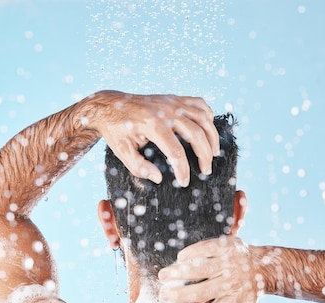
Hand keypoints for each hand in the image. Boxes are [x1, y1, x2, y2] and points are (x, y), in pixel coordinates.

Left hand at [91, 91, 219, 186]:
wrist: (110, 105)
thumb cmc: (116, 130)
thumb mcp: (122, 152)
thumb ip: (139, 167)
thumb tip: (158, 178)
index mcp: (153, 125)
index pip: (176, 151)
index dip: (183, 169)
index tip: (185, 182)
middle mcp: (166, 111)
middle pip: (196, 134)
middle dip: (204, 155)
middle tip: (206, 170)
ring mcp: (172, 102)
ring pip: (203, 117)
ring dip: (212, 136)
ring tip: (215, 153)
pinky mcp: (174, 98)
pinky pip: (198, 103)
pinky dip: (207, 115)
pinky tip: (208, 130)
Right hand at [159, 237, 261, 302]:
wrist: (263, 264)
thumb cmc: (250, 289)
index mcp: (235, 299)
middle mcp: (231, 282)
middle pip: (203, 291)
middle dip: (180, 294)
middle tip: (163, 295)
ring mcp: (229, 263)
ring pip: (201, 269)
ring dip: (179, 272)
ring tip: (163, 276)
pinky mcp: (227, 247)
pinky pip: (207, 249)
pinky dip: (193, 252)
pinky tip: (180, 258)